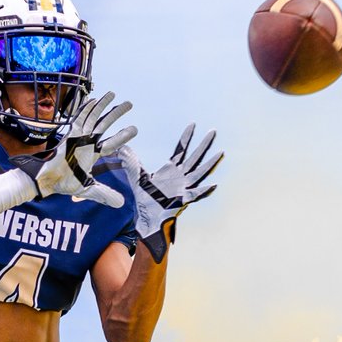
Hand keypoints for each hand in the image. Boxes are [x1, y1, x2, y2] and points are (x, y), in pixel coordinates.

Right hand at [12, 91, 136, 208]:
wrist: (48, 179)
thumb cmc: (65, 183)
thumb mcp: (88, 189)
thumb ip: (104, 194)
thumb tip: (122, 204)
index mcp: (92, 153)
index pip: (112, 142)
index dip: (123, 136)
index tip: (134, 129)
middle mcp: (87, 142)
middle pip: (105, 124)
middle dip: (116, 113)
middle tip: (129, 104)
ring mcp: (78, 136)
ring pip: (94, 117)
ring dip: (104, 105)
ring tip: (114, 94)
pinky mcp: (69, 133)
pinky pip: (79, 117)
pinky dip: (86, 108)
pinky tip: (94, 99)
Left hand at [120, 124, 223, 261]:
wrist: (146, 217)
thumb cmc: (145, 199)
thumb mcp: (137, 177)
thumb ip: (131, 163)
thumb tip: (121, 148)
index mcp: (171, 170)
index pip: (181, 150)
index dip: (186, 138)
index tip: (193, 125)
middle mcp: (180, 177)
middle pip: (195, 157)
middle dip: (204, 145)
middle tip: (213, 131)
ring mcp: (183, 188)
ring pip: (200, 173)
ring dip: (210, 164)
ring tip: (220, 153)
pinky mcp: (182, 200)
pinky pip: (196, 195)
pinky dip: (204, 191)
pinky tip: (213, 185)